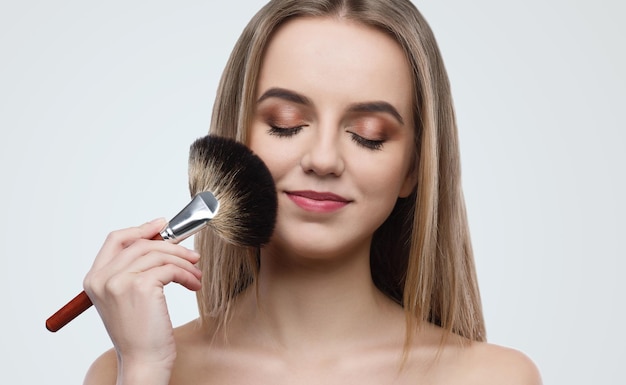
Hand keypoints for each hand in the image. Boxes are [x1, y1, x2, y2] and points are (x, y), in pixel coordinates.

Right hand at [83, 218, 201, 379]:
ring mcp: (119, 281)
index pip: (115, 239)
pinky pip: (170, 268)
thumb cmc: (140, 333)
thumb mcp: (129, 297)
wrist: (143, 361)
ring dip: (183, 262)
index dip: (141, 229)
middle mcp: (102, 278)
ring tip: (196, 274)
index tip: (163, 225)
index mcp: (95, 279)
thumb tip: (162, 240)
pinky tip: (194, 284)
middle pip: (141, 244)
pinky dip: (186, 274)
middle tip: (191, 255)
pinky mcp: (140, 287)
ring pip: (158, 254)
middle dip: (171, 246)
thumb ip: (136, 269)